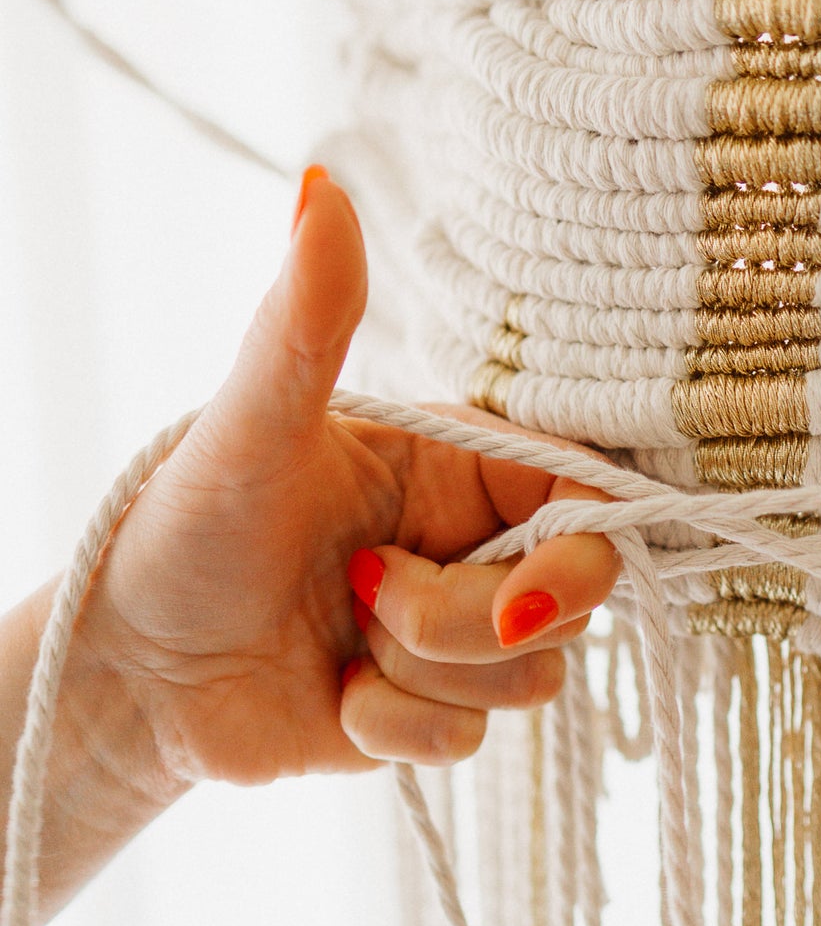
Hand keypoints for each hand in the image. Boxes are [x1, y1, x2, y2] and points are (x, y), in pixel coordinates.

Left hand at [66, 167, 615, 819]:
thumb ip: (306, 318)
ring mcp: (455, 635)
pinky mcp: (427, 712)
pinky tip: (334, 696)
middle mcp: (473, 546)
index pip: (589, 499)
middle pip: (572, 600)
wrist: (126, 670)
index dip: (582, 550)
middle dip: (469, 618)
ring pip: (532, 676)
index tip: (526, 585)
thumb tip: (319, 186)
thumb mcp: (252, 424)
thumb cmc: (182, 527)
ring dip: (422, 670)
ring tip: (340, 634)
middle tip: (367, 590)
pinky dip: (396, 726)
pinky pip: (473, 739)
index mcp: (459, 465)